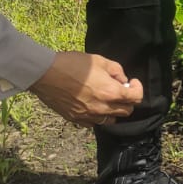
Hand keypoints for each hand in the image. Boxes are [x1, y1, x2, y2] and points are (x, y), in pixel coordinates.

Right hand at [29, 51, 143, 126]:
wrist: (45, 74)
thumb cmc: (72, 64)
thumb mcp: (99, 60)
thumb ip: (116, 71)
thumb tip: (122, 80)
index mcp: (110, 93)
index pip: (136, 98)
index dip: (137, 88)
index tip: (132, 81)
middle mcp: (102, 108)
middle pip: (126, 111)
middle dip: (127, 100)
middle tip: (120, 89)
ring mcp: (88, 116)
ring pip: (110, 120)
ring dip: (113, 110)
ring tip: (106, 98)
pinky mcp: (76, 119)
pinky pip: (94, 123)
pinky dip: (98, 116)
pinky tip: (92, 104)